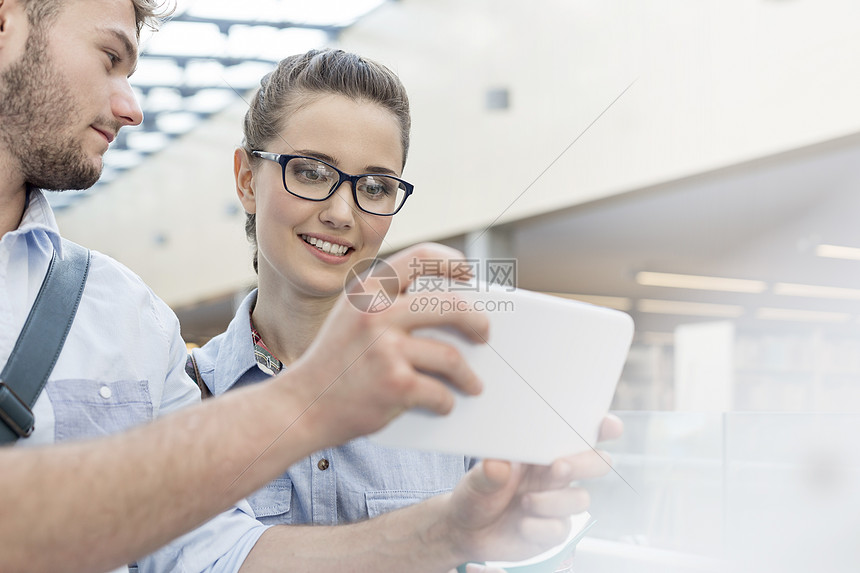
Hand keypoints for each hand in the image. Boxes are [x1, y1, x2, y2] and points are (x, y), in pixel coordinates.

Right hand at [287, 243, 489, 446]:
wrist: (302, 405)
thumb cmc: (335, 362)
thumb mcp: (352, 316)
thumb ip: (389, 304)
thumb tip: (452, 307)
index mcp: (368, 290)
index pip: (421, 257)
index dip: (452, 262)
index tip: (469, 273)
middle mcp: (376, 313)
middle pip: (451, 307)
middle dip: (477, 322)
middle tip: (484, 333)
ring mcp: (386, 349)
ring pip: (451, 357)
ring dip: (467, 375)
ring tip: (472, 383)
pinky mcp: (394, 384)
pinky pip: (439, 393)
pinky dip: (445, 402)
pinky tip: (443, 404)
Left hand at [442, 414, 622, 564]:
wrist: (467, 529)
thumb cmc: (476, 493)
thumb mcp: (475, 478)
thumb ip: (488, 472)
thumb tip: (498, 465)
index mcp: (542, 450)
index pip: (578, 435)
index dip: (601, 428)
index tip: (609, 426)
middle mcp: (556, 474)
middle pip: (597, 464)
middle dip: (585, 465)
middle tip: (558, 467)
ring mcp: (558, 502)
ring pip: (580, 499)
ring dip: (552, 501)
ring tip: (523, 502)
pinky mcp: (554, 530)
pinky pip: (562, 528)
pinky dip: (540, 528)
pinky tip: (521, 525)